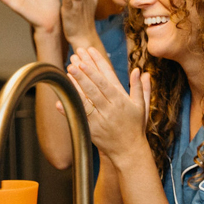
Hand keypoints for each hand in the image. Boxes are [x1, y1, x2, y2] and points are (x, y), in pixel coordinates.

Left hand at [66, 47, 149, 163]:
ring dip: (77, 85)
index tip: (90, 53)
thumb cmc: (135, 127)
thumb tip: (140, 71)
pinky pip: (80, 116)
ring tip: (68, 71)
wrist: (129, 150)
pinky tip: (61, 98)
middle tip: (74, 59)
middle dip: (84, 72)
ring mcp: (100, 118)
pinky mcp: (91, 128)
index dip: (98, 64)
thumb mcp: (142, 106)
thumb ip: (141, 88)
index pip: (108, 78)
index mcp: (122, 100)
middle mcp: (111, 108)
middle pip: (95, 86)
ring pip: (87, 98)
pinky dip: (70, 107)